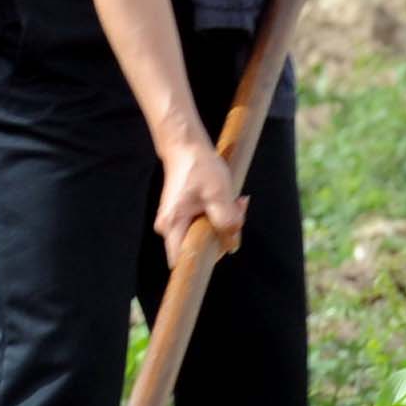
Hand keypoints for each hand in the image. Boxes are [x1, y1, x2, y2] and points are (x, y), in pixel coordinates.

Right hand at [153, 130, 247, 258]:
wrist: (186, 146)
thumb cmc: (199, 167)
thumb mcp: (219, 195)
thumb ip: (227, 222)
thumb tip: (232, 245)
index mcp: (173, 225)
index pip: (184, 260)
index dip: (204, 260)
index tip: (222, 246)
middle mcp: (169, 227)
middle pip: (198, 247)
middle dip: (221, 235)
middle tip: (236, 211)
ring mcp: (175, 220)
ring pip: (203, 234)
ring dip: (223, 223)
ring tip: (234, 201)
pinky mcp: (182, 213)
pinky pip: (202, 224)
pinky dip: (218, 215)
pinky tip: (227, 200)